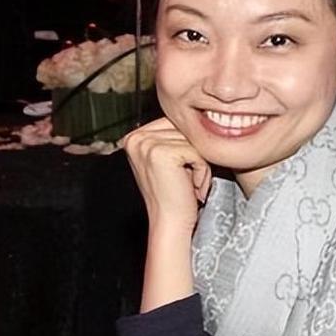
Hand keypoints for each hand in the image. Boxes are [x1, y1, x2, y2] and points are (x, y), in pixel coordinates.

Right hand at [122, 117, 210, 233]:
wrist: (170, 223)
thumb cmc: (176, 195)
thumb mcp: (168, 160)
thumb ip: (172, 136)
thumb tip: (195, 113)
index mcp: (134, 136)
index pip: (174, 123)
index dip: (186, 147)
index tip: (181, 174)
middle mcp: (136, 137)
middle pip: (183, 129)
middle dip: (194, 155)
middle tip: (188, 182)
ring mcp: (146, 144)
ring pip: (192, 139)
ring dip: (200, 164)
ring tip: (190, 185)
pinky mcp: (161, 153)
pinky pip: (197, 151)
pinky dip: (202, 170)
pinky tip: (191, 187)